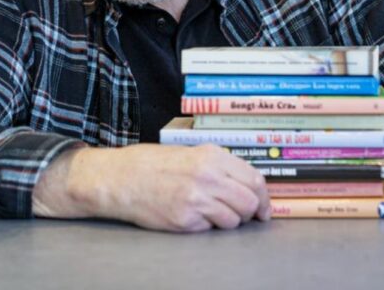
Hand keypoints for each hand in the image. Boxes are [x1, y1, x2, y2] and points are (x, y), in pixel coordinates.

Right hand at [33, 144, 269, 231]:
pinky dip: (205, 226)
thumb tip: (248, 185)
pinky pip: (210, 229)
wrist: (120, 179)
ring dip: (226, 220)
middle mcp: (208, 177)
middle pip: (249, 202)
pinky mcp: (185, 220)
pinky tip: (190, 215)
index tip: (263, 207)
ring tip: (207, 211)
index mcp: (211, 156)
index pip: (254, 179)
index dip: (264, 197)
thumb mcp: (189, 153)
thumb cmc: (151, 164)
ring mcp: (197, 200)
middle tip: (241, 215)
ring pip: (233, 220)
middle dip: (249, 212)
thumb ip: (219, 165)